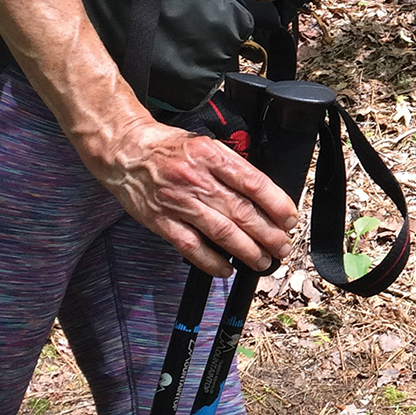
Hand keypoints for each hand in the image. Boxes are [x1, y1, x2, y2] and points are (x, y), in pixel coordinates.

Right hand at [83, 117, 298, 276]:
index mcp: (211, 156)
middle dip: (269, 234)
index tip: (290, 219)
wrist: (125, 151)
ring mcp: (178, 202)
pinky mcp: (161, 221)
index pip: (253, 183)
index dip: (276, 204)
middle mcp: (197, 179)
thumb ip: (231, 166)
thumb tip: (263, 194)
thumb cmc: (167, 148)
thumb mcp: (205, 145)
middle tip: (283, 246)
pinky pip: (191, 246)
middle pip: (242, 212)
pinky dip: (212, 261)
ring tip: (263, 260)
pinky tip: (226, 269)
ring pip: (222, 232)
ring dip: (248, 251)